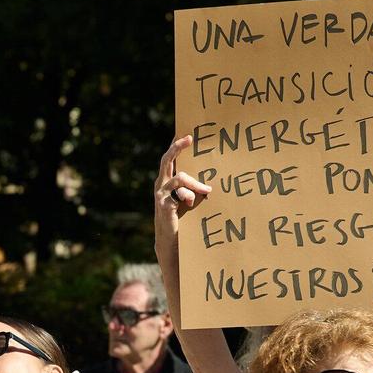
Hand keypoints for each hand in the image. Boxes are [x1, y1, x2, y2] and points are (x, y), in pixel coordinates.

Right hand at [154, 136, 210, 255]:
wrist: (171, 240)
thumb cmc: (183, 218)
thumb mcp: (190, 198)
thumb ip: (195, 187)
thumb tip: (211, 179)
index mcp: (167, 180)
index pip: (170, 158)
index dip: (176, 144)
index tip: (186, 132)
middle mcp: (161, 184)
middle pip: (167, 160)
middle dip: (177, 147)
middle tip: (188, 138)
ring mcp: (161, 194)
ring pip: (180, 178)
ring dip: (196, 184)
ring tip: (207, 191)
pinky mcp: (164, 205)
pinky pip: (179, 194)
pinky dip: (188, 197)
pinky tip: (192, 203)